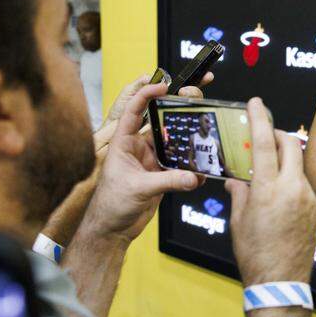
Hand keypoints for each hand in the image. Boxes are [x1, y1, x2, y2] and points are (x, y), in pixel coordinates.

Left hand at [81, 80, 209, 242]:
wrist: (112, 230)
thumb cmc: (110, 205)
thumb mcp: (138, 189)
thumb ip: (167, 181)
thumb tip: (193, 176)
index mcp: (124, 142)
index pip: (135, 110)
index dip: (148, 95)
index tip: (165, 86)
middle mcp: (139, 147)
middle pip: (160, 121)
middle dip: (177, 108)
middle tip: (196, 98)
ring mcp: (151, 160)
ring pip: (173, 141)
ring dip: (188, 136)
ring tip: (205, 126)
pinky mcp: (161, 175)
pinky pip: (180, 164)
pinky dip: (192, 165)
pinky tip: (203, 166)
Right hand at [224, 98, 315, 286]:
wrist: (280, 282)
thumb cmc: (254, 254)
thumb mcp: (239, 221)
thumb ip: (240, 193)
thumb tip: (237, 180)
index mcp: (268, 189)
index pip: (264, 144)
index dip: (260, 119)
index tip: (256, 103)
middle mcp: (292, 189)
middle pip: (291, 146)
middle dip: (279, 134)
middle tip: (266, 133)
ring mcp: (307, 199)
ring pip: (298, 165)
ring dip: (286, 158)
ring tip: (270, 165)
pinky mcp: (315, 211)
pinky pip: (304, 184)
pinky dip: (292, 179)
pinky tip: (280, 191)